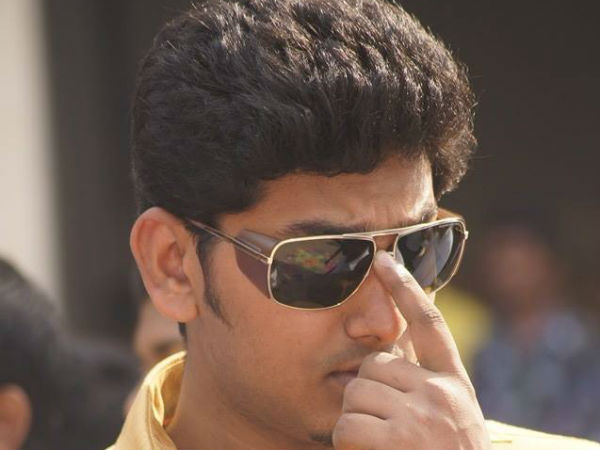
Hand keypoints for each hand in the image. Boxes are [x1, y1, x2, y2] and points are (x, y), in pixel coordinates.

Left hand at [332, 251, 490, 449]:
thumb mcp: (451, 417)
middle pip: (374, 365)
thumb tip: (384, 352)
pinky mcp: (399, 440)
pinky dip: (348, 443)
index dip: (406, 288)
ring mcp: (422, 416)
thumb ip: (422, 383)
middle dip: (367, 391)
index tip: (383, 260)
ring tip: (381, 444)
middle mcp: (442, 393)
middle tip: (383, 424)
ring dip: (357, 419)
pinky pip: (348, 424)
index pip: (429, 324)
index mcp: (455, 384)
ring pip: (356, 392)